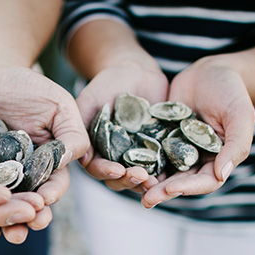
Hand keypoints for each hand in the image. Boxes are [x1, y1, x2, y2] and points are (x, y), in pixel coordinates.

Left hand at [0, 66, 88, 242]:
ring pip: (0, 208)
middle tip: (30, 225)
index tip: (44, 201)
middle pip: (28, 205)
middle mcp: (23, 178)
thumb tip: (73, 160)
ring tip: (4, 233)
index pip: (53, 186)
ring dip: (3, 223)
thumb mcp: (57, 104)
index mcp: (48, 165)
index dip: (50, 196)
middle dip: (29, 218)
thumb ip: (71, 132)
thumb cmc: (27, 87)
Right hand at [75, 62, 168, 192]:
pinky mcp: (157, 151)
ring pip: (139, 178)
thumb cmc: (107, 83)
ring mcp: (137, 157)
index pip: (97, 168)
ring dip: (147, 183)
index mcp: (96, 151)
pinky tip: (172, 174)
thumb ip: (82, 125)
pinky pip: (162, 167)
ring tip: (156, 182)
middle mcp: (115, 159)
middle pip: (119, 179)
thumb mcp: (89, 100)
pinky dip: (165, 173)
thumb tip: (82, 157)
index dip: (106, 171)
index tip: (116, 170)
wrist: (136, 72)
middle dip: (129, 180)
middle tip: (141, 176)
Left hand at [143, 58, 254, 206]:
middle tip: (146, 200)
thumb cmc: (231, 90)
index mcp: (217, 160)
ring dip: (148, 182)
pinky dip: (138, 161)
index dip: (188, 188)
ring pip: (162, 172)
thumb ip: (237, 144)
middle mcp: (197, 161)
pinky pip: (148, 154)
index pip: (205, 182)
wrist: (209, 70)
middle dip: (163, 192)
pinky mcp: (161, 140)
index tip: (170, 189)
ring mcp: (177, 151)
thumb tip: (222, 174)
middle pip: (180, 182)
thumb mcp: (240, 114)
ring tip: (133, 185)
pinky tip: (123, 165)